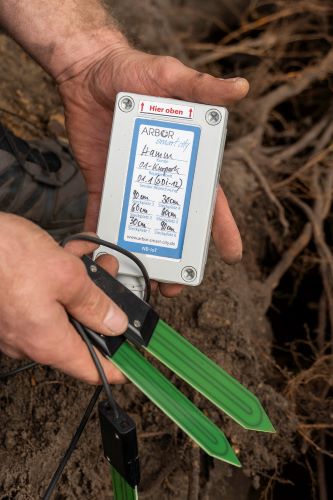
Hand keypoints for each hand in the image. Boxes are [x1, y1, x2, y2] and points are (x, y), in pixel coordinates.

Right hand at [0, 214, 126, 383]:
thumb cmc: (6, 255)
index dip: (116, 367)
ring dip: (82, 286)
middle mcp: (29, 339)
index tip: (132, 364)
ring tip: (93, 259)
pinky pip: (42, 300)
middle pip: (79, 333)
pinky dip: (59, 280)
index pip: (91, 369)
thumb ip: (95, 304)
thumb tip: (114, 323)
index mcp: (47, 341)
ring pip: (62, 311)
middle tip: (113, 284)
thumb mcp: (67, 276)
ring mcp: (17, 324)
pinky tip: (70, 253)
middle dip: (101, 306)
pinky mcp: (9, 307)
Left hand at [58, 46, 248, 294]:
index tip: (231, 255)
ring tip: (142, 280)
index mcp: (185, 157)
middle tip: (177, 284)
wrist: (88, 71)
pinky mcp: (104, 181)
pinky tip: (102, 255)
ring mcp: (132, 180)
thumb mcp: (172, 77)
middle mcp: (160, 175)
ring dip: (143, 253)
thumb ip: (202, 87)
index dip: (220, 227)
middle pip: (176, 222)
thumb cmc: (135, 71)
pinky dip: (101, 234)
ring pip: (142, 224)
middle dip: (180, 254)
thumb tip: (239, 89)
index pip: (208, 198)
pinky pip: (103, 212)